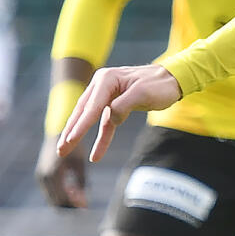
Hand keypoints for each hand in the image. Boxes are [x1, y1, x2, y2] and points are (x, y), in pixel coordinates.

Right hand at [36, 137, 87, 208]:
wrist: (59, 132)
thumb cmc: (74, 147)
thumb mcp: (80, 164)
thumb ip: (81, 183)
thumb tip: (84, 204)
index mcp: (54, 174)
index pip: (63, 200)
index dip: (74, 206)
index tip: (86, 207)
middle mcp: (44, 177)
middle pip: (56, 203)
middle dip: (70, 206)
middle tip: (84, 204)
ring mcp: (41, 177)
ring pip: (53, 199)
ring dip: (66, 200)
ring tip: (80, 194)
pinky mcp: (41, 176)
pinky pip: (50, 191)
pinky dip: (61, 194)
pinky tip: (72, 188)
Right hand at [57, 64, 181, 163]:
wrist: (173, 80)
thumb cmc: (159, 84)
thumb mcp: (143, 93)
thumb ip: (123, 105)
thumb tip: (110, 119)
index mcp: (106, 79)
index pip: (91, 106)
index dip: (80, 126)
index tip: (70, 140)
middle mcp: (102, 85)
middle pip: (83, 112)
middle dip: (71, 132)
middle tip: (60, 150)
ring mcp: (107, 96)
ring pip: (90, 119)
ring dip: (79, 136)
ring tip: (65, 151)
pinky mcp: (115, 106)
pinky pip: (105, 125)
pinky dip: (102, 139)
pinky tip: (96, 156)